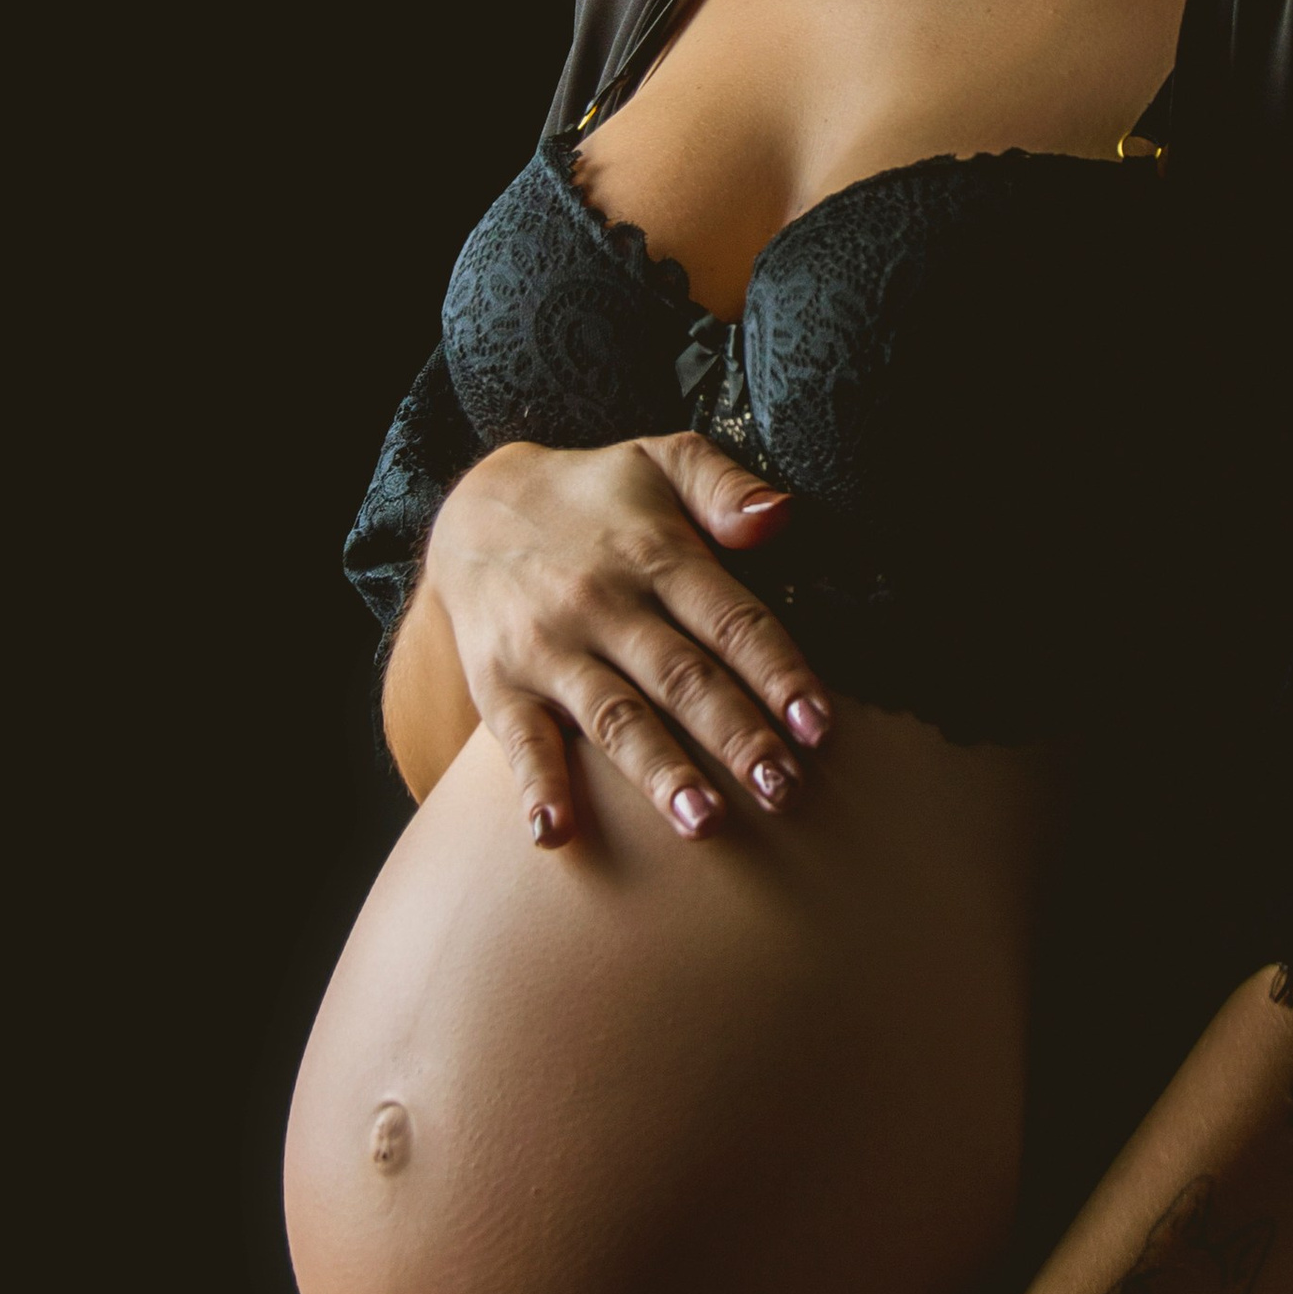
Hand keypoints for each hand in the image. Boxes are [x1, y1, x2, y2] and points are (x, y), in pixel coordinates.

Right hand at [428, 433, 833, 848]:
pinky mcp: (501, 686)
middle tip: (785, 789)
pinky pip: (520, 742)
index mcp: (656, 555)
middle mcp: (603, 604)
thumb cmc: (595, 498)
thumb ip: (725, 485)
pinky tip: (557, 833)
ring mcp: (549, 649)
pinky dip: (537, 787)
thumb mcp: (660, 460)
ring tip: (702, 823)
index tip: (821, 726)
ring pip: (614, 718)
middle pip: (681, 678)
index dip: (780, 672)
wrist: (471, 512)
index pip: (730, 620)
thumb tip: (781, 516)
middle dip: (736, 736)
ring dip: (658, 773)